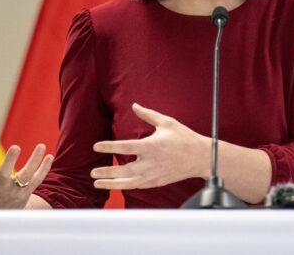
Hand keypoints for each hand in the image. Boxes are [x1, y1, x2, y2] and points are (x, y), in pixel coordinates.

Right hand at [0, 128, 52, 221]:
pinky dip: (44, 169)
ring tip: (41, 146)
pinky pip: (36, 181)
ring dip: (34, 161)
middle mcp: (0, 184)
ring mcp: (14, 190)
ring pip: (26, 177)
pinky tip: (49, 157)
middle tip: (16, 147)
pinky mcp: (26, 193)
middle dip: (10, 161)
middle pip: (5, 174)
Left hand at [90, 103, 208, 189]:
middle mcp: (150, 163)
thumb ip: (147, 114)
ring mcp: (153, 175)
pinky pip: (138, 186)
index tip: (96, 147)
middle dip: (106, 172)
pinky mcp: (157, 182)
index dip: (108, 147)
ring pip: (128, 182)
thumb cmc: (183, 138)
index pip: (124, 147)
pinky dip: (125, 186)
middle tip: (92, 172)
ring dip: (111, 183)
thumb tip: (134, 106)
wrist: (200, 157)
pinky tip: (116, 185)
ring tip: (97, 183)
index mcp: (150, 146)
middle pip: (123, 170)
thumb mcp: (166, 122)